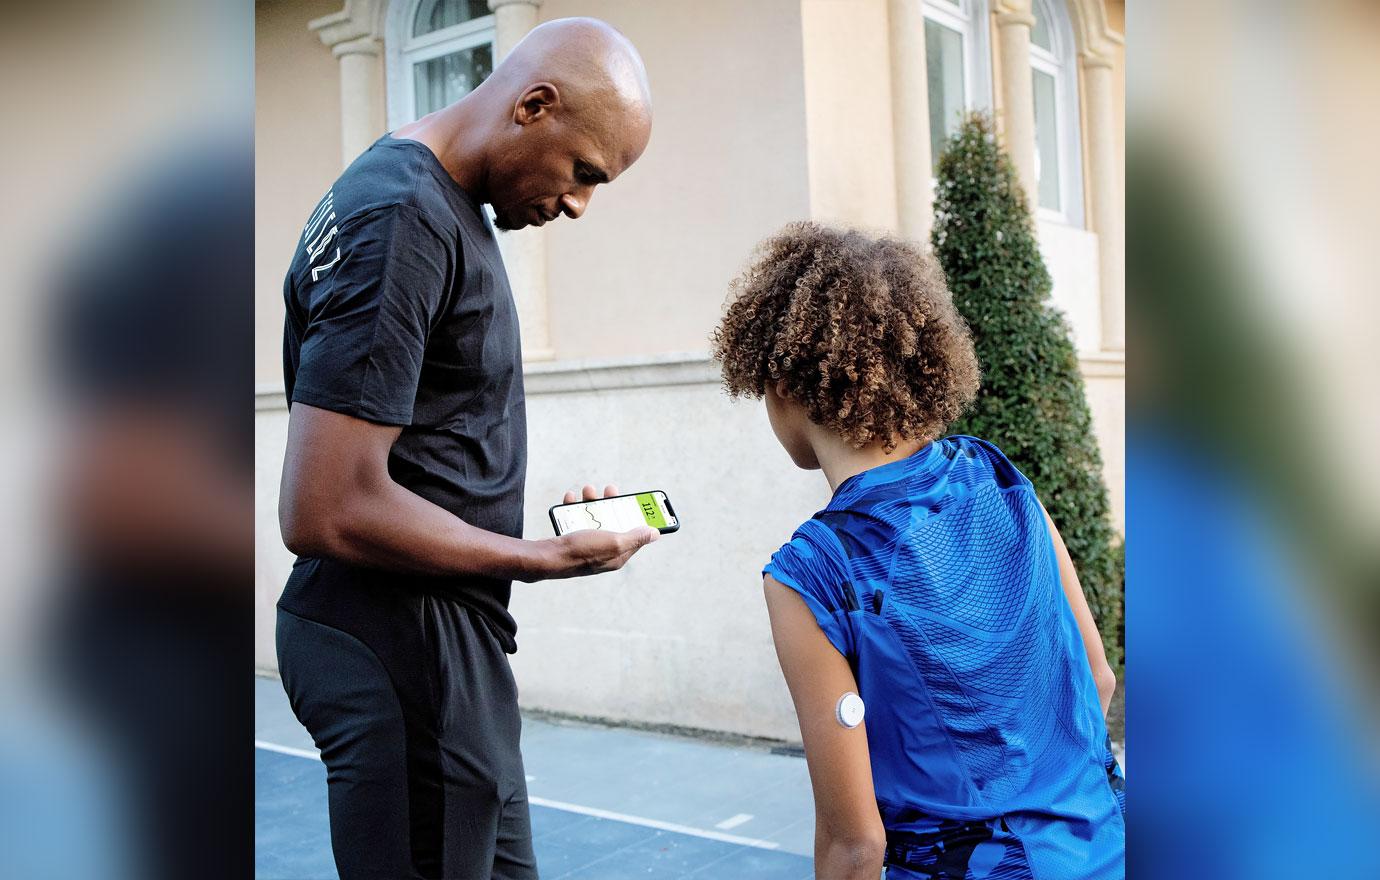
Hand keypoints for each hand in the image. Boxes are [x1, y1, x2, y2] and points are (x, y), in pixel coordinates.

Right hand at [531, 483, 658, 579]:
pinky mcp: (572, 541)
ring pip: (594, 519)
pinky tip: (570, 499)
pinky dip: (574, 508)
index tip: (644, 504)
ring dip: (592, 502)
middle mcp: (604, 551)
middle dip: (613, 505)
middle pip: (614, 524)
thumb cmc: (581, 551)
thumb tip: (655, 534)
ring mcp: (587, 546)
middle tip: (611, 489)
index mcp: (617, 555)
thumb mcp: (613, 542)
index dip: (640, 520)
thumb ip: (635, 538)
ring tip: (587, 490)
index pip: (636, 537)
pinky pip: (576, 521)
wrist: (546, 558)